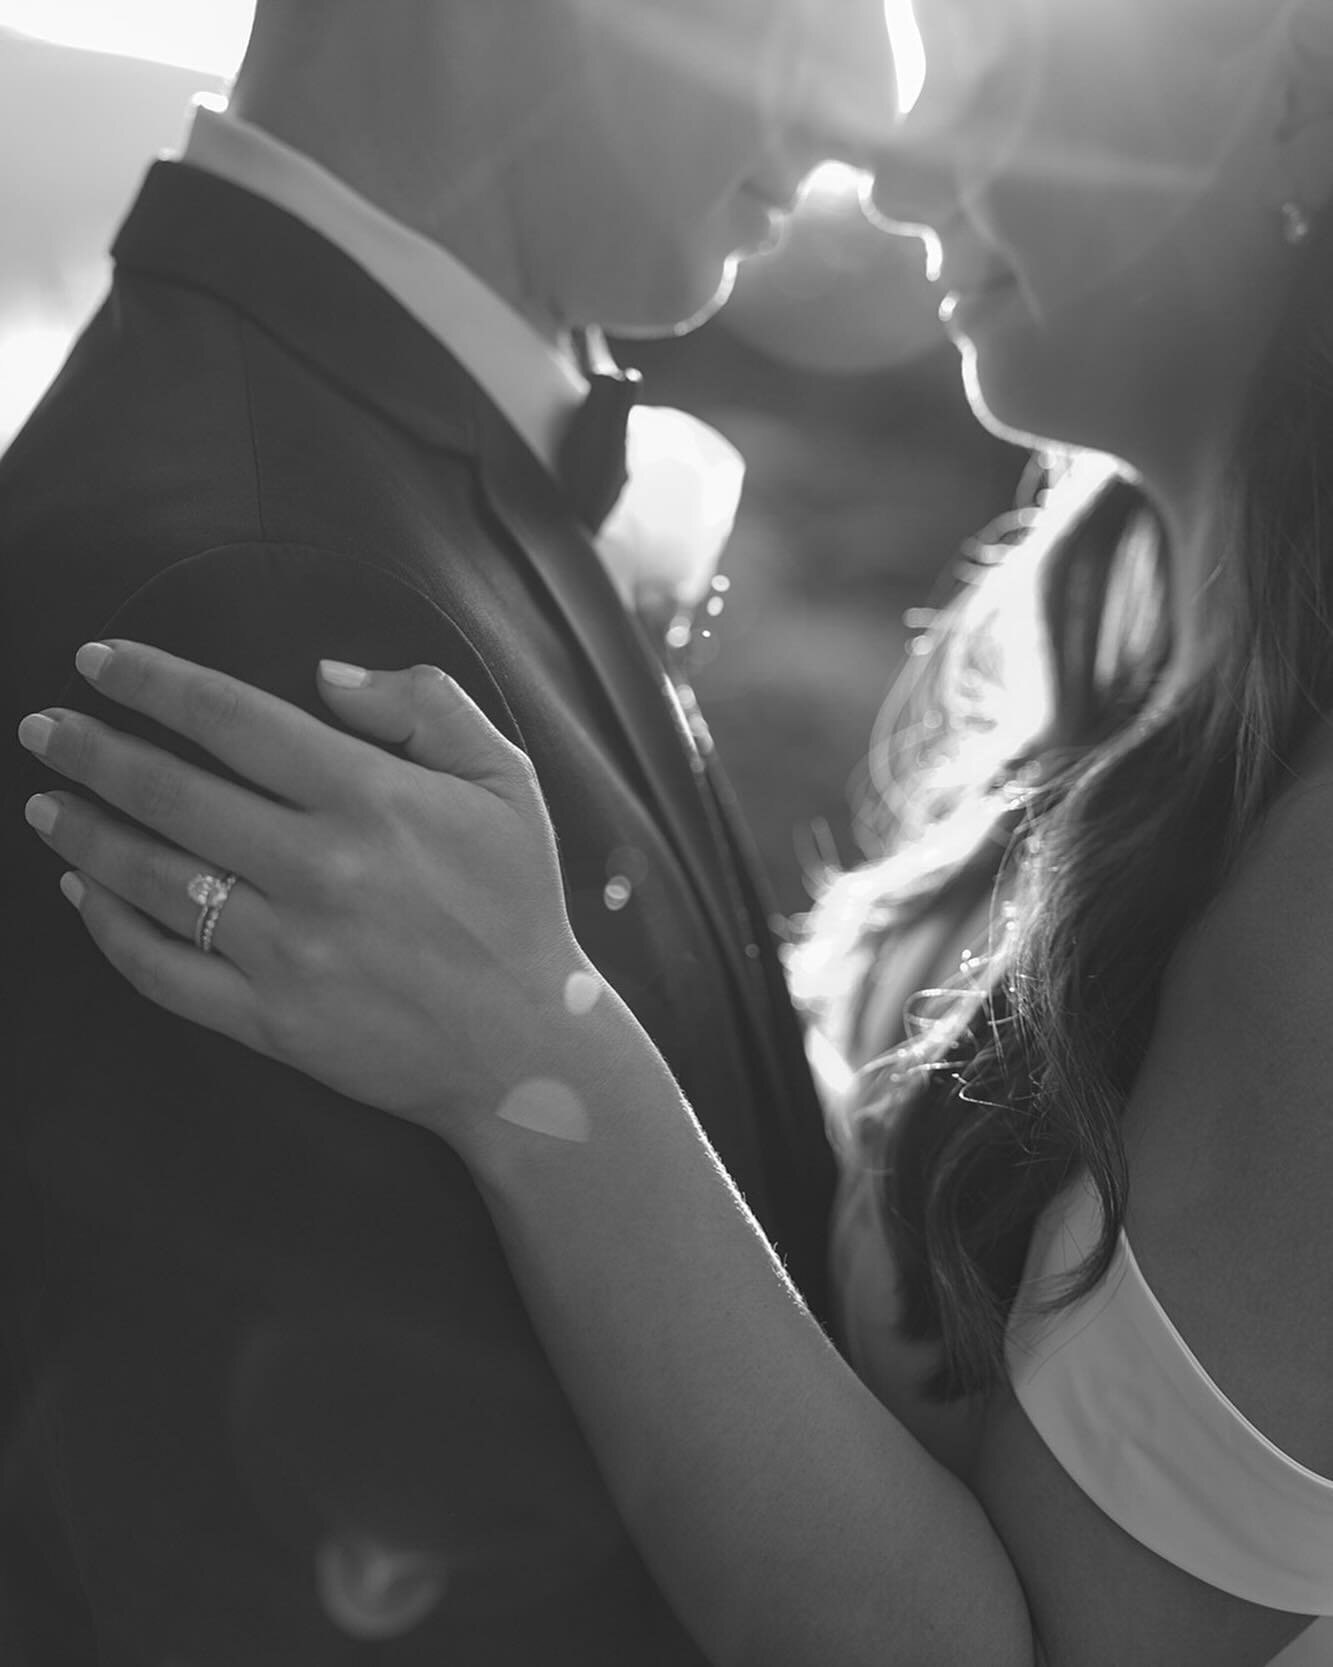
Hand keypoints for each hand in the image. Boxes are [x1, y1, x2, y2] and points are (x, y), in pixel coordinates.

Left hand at [18, 643, 604, 1138]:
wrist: (527, 1049)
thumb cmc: (517, 905)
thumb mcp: (506, 781)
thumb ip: (427, 706)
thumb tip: (326, 675)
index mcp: (373, 799)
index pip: (234, 719)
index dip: (154, 683)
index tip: (99, 663)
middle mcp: (319, 870)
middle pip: (171, 793)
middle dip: (91, 751)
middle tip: (43, 727)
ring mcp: (289, 952)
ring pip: (153, 879)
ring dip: (84, 832)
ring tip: (45, 803)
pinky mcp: (271, 1022)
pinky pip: (164, 972)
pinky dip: (110, 929)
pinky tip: (84, 892)